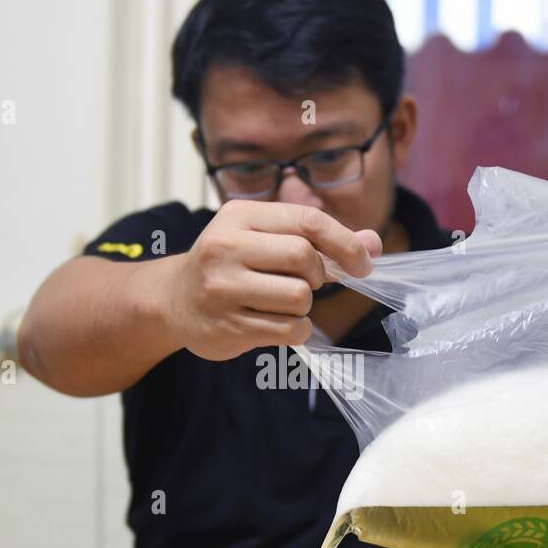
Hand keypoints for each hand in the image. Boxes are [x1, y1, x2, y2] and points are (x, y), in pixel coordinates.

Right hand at [162, 200, 379, 360]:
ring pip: (300, 298)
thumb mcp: (265, 238)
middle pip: (305, 259)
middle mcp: (226, 248)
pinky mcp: (228, 327)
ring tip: (283, 303)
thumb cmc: (230, 265)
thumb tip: (373, 244)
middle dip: (318, 276)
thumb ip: (319, 240)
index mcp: (239, 217)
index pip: (308, 221)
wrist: (173, 301)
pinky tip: (277, 323)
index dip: (346, 242)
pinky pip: (289, 330)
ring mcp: (223, 289)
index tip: (364, 262)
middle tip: (304, 282)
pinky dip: (297, 329)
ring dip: (305, 306)